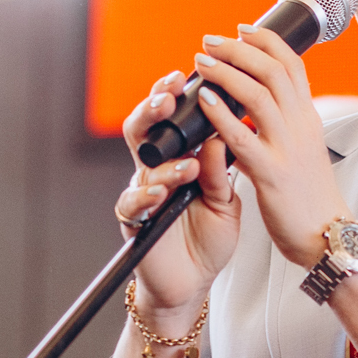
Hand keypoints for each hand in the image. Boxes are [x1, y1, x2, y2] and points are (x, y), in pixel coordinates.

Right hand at [116, 70, 241, 324]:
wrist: (195, 280)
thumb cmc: (209, 236)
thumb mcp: (225, 200)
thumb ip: (219, 170)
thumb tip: (218, 134)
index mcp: (180, 158)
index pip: (171, 119)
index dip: (171, 96)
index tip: (183, 77)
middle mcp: (157, 171)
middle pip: (142, 129)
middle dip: (151, 110)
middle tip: (166, 99)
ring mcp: (142, 194)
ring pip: (140, 166)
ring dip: (163, 164)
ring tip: (186, 167)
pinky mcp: (134, 222)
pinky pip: (131, 204)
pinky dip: (146, 196)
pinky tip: (160, 194)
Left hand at [190, 25, 352, 267]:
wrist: (327, 235)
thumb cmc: (310, 196)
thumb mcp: (305, 149)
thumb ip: (286, 123)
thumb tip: (259, 102)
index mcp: (308, 118)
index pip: (293, 64)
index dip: (267, 41)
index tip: (243, 29)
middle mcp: (301, 126)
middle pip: (273, 70)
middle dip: (240, 49)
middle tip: (211, 41)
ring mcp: (288, 148)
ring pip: (258, 95)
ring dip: (226, 72)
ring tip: (202, 61)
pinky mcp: (272, 174)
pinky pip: (241, 137)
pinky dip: (220, 114)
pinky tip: (203, 100)